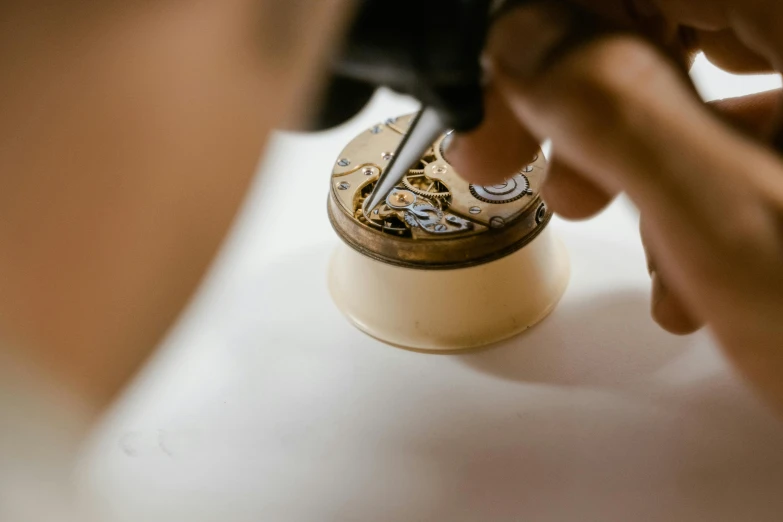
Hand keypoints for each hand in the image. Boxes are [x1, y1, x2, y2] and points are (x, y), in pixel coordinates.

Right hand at [448, 3, 782, 411]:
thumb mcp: (738, 232)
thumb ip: (620, 117)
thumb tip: (524, 48)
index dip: (551, 24)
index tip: (501, 92)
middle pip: (671, 11)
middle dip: (580, 87)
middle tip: (527, 150)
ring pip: (704, 70)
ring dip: (631, 145)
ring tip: (604, 217)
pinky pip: (751, 124)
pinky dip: (696, 180)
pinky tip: (693, 260)